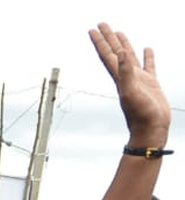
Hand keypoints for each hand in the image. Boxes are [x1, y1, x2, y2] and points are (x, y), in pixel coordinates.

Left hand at [89, 23, 170, 145]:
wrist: (151, 129)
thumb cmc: (140, 115)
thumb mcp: (131, 92)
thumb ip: (126, 73)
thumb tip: (120, 55)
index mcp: (120, 77)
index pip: (107, 55)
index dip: (100, 41)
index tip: (93, 29)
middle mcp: (126, 77)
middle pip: (115, 52)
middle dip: (108, 38)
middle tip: (101, 23)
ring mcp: (139, 79)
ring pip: (130, 57)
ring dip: (124, 45)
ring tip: (119, 32)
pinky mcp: (151, 83)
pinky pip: (149, 65)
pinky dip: (147, 56)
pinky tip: (147, 48)